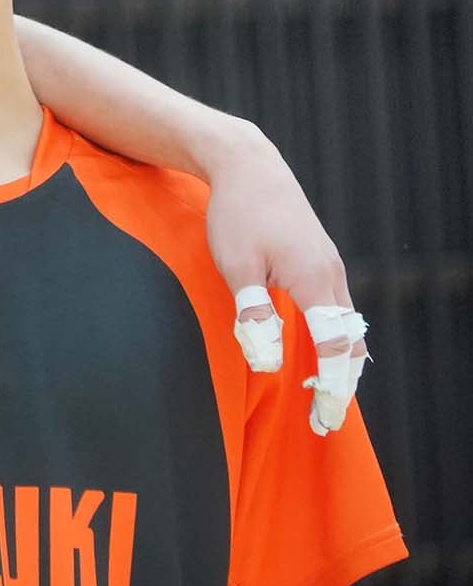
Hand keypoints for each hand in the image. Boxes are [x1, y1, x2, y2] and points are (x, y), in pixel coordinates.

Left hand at [202, 121, 369, 435]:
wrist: (249, 166)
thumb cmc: (237, 213)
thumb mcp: (236, 265)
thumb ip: (254, 314)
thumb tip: (269, 360)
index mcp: (314, 279)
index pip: (335, 347)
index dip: (332, 385)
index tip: (325, 416)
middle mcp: (331, 275)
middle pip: (349, 342)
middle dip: (341, 383)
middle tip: (324, 420)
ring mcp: (329, 266)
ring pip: (346, 326)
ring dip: (338, 362)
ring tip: (321, 395)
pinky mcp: (319, 261)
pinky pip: (336, 309)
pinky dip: (333, 337)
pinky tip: (319, 352)